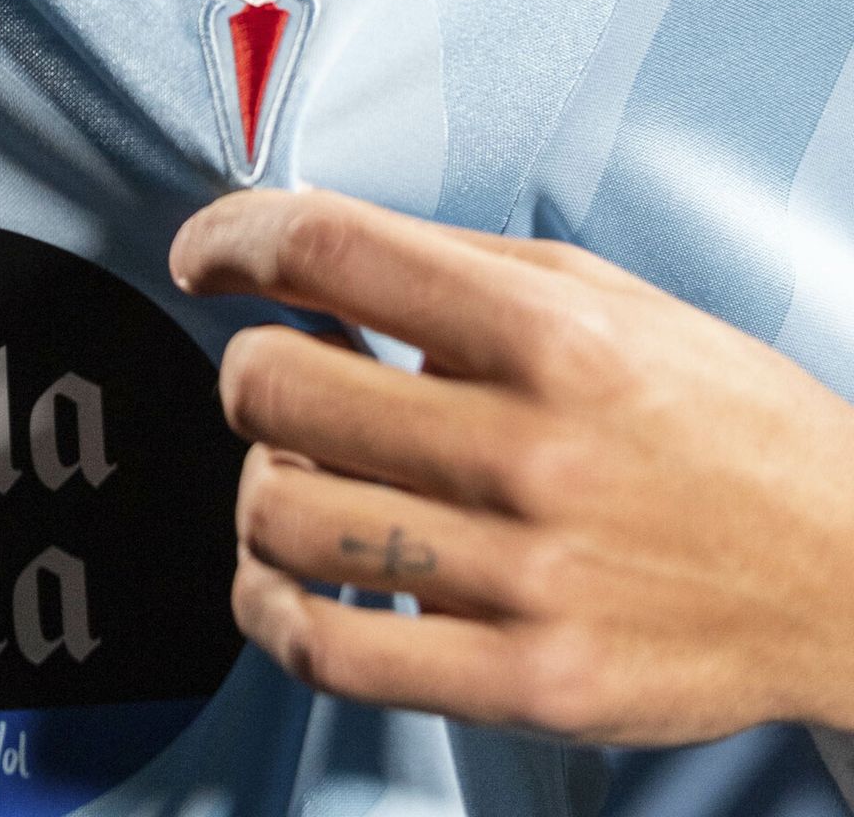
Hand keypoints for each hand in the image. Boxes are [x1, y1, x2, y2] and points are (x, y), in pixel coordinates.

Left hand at [169, 187, 853, 743]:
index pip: (326, 250)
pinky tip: (288, 574)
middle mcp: (533, 450)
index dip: (229, 239)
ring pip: (278, 514)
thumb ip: (450, 266)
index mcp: (551, 333)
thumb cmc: (719, 423)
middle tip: (291, 378)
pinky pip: (325, 648)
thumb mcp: (605, 296)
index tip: (204, 255)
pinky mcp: (529, 682)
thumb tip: (301, 246)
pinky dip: (270, 606)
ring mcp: (529, 576)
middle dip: (253, 369)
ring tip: (312, 474)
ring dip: (264, 484)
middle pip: (273, 385)